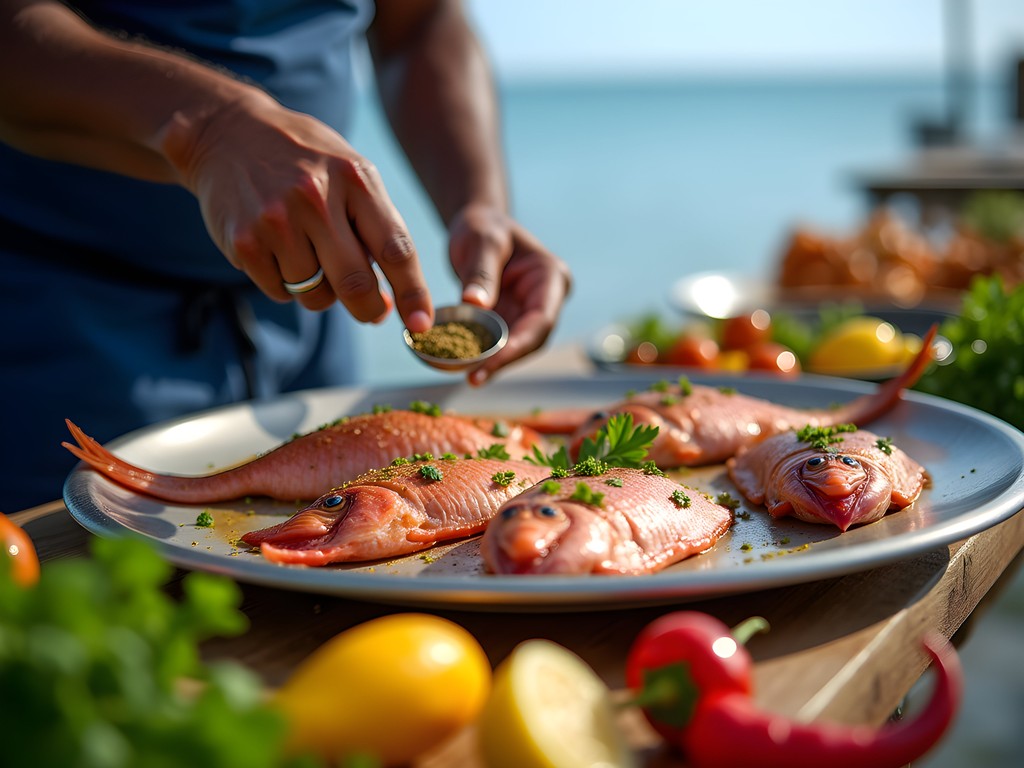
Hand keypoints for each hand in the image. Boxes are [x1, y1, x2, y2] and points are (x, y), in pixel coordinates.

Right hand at [163, 92, 433, 332]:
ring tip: (308, 253)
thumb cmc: (305, 161)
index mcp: (355, 179)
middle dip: (369, 309)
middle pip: (356, 284)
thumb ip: (376, 225)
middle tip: (373, 312)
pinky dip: (285, 284)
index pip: (395, 249)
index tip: (421, 323)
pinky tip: (277, 249)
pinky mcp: (245, 242)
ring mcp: (277, 221)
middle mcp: (316, 199)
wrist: (228, 133)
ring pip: (317, 295)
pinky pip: (281, 292)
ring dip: (320, 291)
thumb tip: (394, 297)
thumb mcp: (350, 172)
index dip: (413, 293)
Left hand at [448, 203, 571, 384]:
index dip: (518, 345)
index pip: (542, 320)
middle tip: (474, 378)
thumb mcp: (482, 240)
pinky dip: (482, 354)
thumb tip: (475, 304)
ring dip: (493, 363)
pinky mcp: (509, 321)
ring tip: (468, 376)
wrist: (478, 225)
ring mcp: (528, 313)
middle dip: (505, 361)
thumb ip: (480, 271)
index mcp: (552, 278)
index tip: (492, 362)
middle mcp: (546, 299)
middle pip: (532, 340)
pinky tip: (461, 365)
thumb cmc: (484, 226)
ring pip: (516, 347)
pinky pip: (498, 342)